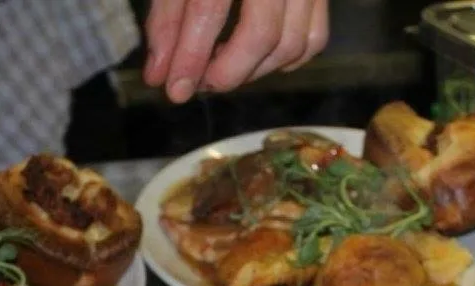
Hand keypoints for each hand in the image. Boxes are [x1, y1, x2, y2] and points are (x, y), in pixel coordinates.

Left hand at [143, 0, 328, 103]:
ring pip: (291, 42)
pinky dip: (286, 59)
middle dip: (228, 71)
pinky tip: (256, 59)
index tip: (175, 89)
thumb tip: (159, 74)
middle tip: (202, 84)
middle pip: (261, 33)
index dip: (190, 55)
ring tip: (223, 69)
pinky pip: (314, 37)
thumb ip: (167, 16)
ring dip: (254, 71)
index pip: (209, 7)